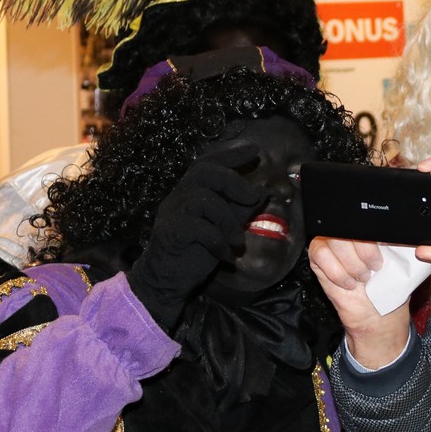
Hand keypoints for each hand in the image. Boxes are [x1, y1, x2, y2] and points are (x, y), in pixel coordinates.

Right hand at [127, 142, 263, 329]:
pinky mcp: (170, 233)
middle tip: (253, 197)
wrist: (166, 282)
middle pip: (203, 172)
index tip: (255, 149)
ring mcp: (171, 213)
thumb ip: (241, 209)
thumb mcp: (225, 227)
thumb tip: (264, 192)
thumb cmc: (195, 252)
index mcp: (191, 192)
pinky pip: (198, 228)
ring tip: (238, 241)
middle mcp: (179, 197)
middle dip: (234, 181)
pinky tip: (226, 255)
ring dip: (229, 220)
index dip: (231, 154)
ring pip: (203, 200)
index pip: (208, 163)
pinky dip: (218, 241)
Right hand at [308, 236, 409, 368]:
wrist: (377, 315)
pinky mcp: (317, 257)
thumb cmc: (389, 288)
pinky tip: (348, 283)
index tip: (382, 256)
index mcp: (370, 227)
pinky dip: (337, 272)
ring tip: (362, 277)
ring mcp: (330, 243)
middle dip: (363, 251)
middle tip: (373, 269)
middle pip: (347, 227)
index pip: (364, 216)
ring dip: (351, 264)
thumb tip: (398, 229)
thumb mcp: (400, 261)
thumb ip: (396, 241)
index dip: (372, 235)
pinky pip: (321, 254)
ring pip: (334, 240)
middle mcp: (348, 232)